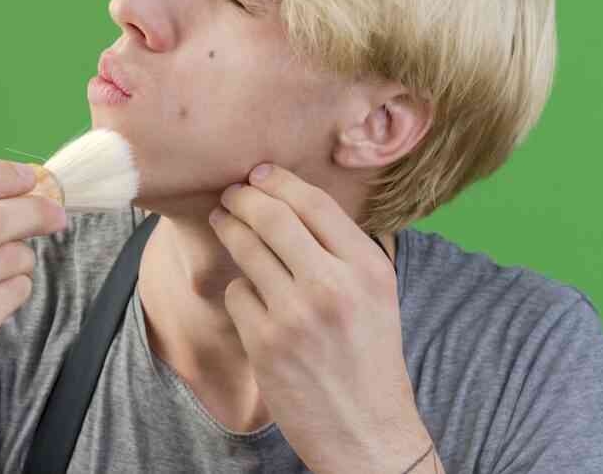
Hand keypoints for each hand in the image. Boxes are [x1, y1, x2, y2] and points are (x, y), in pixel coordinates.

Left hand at [211, 163, 431, 473]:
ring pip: (246, 248)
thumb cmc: (369, 355)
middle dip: (243, 198)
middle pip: (273, 217)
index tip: (259, 173)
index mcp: (368, 267)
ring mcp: (295, 314)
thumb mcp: (378, 292)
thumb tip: (295, 200)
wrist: (366, 429)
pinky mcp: (265, 343)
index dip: (279, 181)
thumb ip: (344, 249)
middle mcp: (333, 285)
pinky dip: (239, 289)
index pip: (314, 203)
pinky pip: (237, 293)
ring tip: (223, 221)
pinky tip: (250, 295)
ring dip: (229, 229)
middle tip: (230, 193)